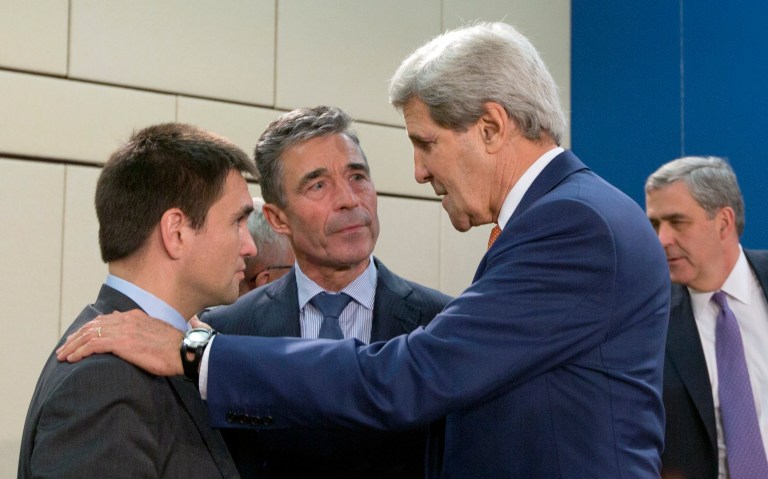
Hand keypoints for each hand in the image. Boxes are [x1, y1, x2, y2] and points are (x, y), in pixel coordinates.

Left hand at [56, 309, 184, 375]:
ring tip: (63, 355)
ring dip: (73, 345)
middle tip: (64, 348)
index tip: (78, 338)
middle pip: (93, 325)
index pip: (105, 320)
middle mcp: (127, 319)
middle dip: (75, 337)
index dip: (88, 329)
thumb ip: (143, 332)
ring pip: (89, 334)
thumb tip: (138, 337)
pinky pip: (93, 344)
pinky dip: (80, 351)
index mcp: (135, 317)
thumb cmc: (175, 348)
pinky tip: (72, 358)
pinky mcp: (122, 342)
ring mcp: (124, 330)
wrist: (184, 351)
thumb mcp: (157, 334)